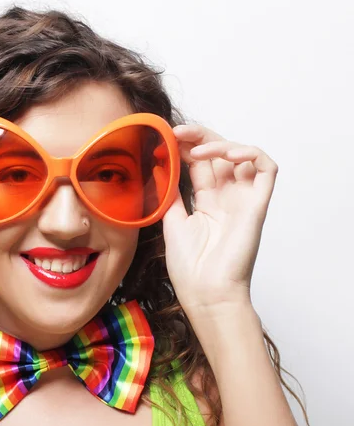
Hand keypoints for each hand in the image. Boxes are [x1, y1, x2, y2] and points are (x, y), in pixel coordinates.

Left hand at [162, 123, 278, 314]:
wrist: (206, 292)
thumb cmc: (189, 267)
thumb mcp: (171, 223)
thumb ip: (169, 194)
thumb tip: (158, 166)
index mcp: (206, 202)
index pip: (200, 164)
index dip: (186, 148)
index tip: (165, 139)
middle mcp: (226, 198)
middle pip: (219, 155)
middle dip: (199, 137)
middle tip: (177, 133)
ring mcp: (243, 200)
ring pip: (242, 156)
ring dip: (221, 143)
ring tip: (197, 149)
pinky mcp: (258, 205)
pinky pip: (267, 169)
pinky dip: (251, 153)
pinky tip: (227, 154)